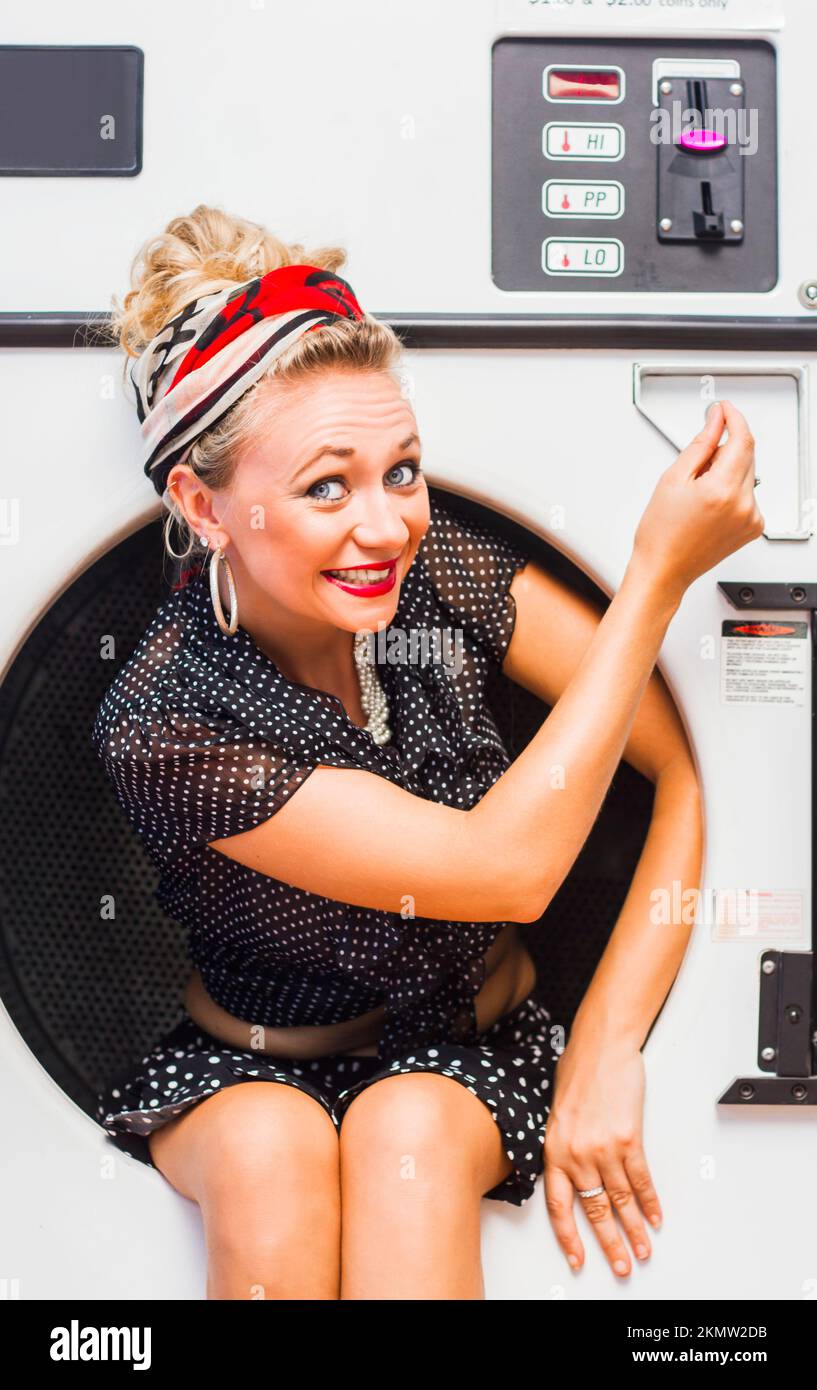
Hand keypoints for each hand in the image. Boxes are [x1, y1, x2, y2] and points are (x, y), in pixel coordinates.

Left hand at [543, 1038, 661, 1277]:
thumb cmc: (579, 1070)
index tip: (577, 1257)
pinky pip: (641, 1180)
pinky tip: (654, 1217)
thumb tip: (572, 1168)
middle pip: (594, 1211)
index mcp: (554, 1149)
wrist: (601, 1046)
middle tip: (620, 1265)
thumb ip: (564, 1144)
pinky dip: (650, 1202)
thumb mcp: (558, 1112)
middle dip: (608, 1244)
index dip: (568, 1236)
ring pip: (620, 1202)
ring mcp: (603, 1149)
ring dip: (634, 1230)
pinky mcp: (628, 1140)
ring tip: (641, 1250)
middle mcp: (576, 1154)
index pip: (557, 1205)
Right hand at [630, 398, 763, 606]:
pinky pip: (748, 494)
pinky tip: (709, 504)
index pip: (742, 439)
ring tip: (699, 491)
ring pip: (748, 474)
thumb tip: (715, 420)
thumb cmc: (661, 534)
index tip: (724, 410)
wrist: (664, 569)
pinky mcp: (753, 527)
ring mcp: (751, 518)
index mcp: (722, 490)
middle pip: (746, 454)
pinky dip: (732, 490)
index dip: (733, 418)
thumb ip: (701, 444)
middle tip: (698, 462)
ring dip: (728, 470)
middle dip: (725, 448)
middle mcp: (743, 505)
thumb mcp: (674, 479)